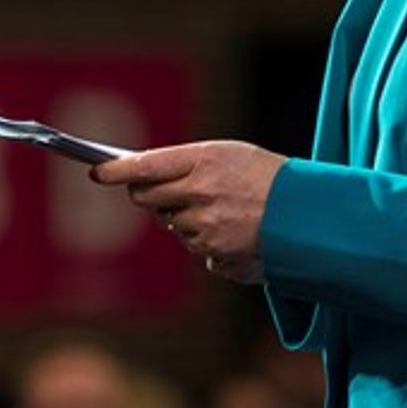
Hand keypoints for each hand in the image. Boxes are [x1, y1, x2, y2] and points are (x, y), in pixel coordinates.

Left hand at [90, 141, 285, 284]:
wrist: (309, 214)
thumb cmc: (267, 177)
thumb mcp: (229, 154)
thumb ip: (185, 163)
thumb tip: (142, 176)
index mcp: (202, 162)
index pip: (143, 166)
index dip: (115, 171)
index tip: (97, 172)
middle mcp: (199, 195)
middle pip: (147, 198)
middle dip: (148, 195)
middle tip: (159, 190)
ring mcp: (205, 227)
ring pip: (171, 224)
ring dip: (184, 218)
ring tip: (220, 208)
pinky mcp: (214, 253)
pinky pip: (193, 245)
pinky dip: (205, 238)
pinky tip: (232, 228)